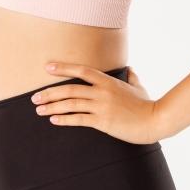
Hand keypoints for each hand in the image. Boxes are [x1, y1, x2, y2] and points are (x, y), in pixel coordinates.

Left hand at [30, 62, 164, 144]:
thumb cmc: (147, 104)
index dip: (63, 68)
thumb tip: (130, 70)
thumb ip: (131, 77)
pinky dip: (64, 119)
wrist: (155, 120)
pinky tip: (54, 120)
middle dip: (49, 92)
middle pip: (70, 88)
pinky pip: (79, 119)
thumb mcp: (138, 87)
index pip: (81, 70)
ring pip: (71, 104)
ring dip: (52, 107)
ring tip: (39, 110)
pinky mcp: (103, 121)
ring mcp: (102, 106)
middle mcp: (102, 91)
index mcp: (108, 81)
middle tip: (34, 97)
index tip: (47, 68)